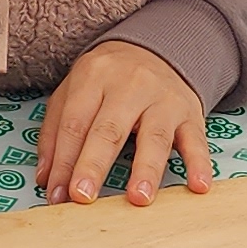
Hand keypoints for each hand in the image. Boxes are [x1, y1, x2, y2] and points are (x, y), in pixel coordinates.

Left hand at [39, 39, 215, 203]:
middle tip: (82, 196)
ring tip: (138, 198)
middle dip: (93, 165)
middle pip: (109, 129)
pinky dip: (199, 164)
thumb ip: (55, 133)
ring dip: (146, 169)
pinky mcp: (190, 113)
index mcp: (93, 77)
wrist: (157, 49)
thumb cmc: (107, 80)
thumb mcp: (73, 92)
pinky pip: (196, 140)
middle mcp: (129, 85)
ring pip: (154, 136)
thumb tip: (47, 180)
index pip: (75, 123)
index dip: (64, 161)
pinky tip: (198, 187)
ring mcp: (163, 98)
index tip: (57, 195)